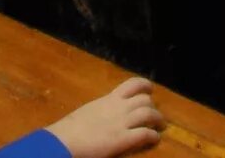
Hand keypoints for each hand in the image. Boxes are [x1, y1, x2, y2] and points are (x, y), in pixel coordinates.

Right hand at [46, 78, 163, 157]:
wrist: (64, 140)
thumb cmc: (70, 128)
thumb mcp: (88, 112)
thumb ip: (101, 110)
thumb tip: (104, 114)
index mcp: (108, 99)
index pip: (132, 84)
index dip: (145, 85)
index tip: (150, 89)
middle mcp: (118, 107)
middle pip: (144, 99)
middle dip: (152, 106)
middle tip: (155, 114)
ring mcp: (121, 122)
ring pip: (149, 113)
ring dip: (158, 119)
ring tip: (161, 126)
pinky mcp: (122, 139)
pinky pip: (145, 134)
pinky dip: (153, 136)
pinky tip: (155, 140)